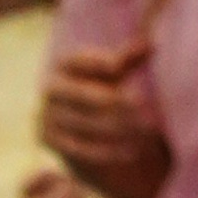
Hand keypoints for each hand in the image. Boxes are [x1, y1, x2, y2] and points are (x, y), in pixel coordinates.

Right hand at [42, 39, 171, 197]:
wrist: (75, 130)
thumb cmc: (101, 92)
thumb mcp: (114, 75)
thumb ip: (128, 60)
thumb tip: (151, 44)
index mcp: (65, 64)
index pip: (86, 62)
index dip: (107, 65)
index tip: (132, 76)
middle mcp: (51, 88)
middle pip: (88, 95)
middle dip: (119, 104)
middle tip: (145, 111)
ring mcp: (46, 114)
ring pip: (86, 124)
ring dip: (120, 131)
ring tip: (147, 133)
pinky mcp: (46, 139)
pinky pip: (79, 148)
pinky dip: (107, 152)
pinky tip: (132, 153)